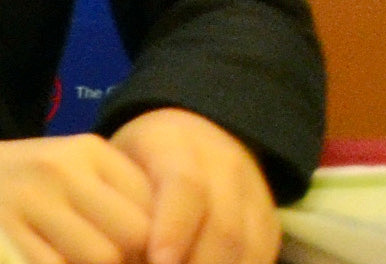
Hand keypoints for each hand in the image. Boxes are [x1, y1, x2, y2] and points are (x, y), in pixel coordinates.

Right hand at [0, 136, 172, 263]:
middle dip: (132, 261)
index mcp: (90, 152)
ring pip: (103, 257)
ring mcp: (27, 198)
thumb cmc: (27, 185)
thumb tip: (168, 254)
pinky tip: (47, 257)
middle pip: (135, 236)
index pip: (157, 208)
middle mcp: (61, 168)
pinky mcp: (1, 228)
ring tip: (74, 257)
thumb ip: (125, 206)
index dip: (161, 247)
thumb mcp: (78, 176)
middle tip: (113, 260)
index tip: (143, 256)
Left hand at [107, 113, 278, 263]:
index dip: (174, 229)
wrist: (193, 135)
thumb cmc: (138, 158)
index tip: (159, 261)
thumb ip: (117, 200)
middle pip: (224, 225)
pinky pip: (262, 254)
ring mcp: (253, 192)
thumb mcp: (117, 163)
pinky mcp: (270, 220)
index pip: (185, 186)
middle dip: (198, 263)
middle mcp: (223, 164)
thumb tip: (116, 249)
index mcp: (175, 143)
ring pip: (249, 245)